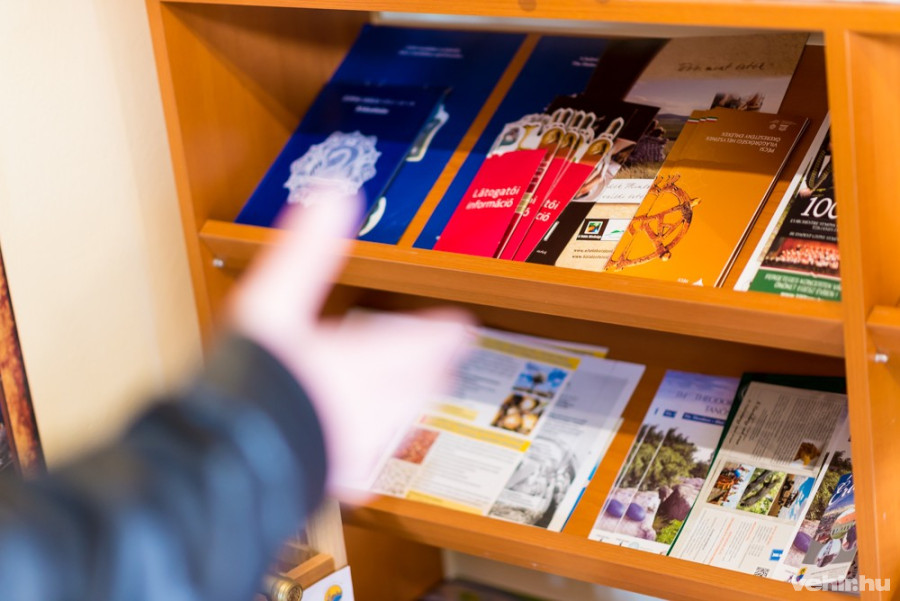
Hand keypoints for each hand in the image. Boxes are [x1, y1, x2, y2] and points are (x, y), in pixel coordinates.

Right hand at [227, 189, 471, 495]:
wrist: (229, 467)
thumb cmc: (251, 388)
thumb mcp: (272, 304)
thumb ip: (306, 252)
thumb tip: (333, 197)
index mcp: (362, 362)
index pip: (422, 342)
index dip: (445, 332)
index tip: (463, 325)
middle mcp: (368, 406)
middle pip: (417, 385)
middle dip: (434, 368)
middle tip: (447, 359)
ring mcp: (353, 446)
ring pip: (398, 422)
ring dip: (409, 404)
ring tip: (412, 397)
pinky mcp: (332, 478)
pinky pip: (365, 460)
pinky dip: (370, 444)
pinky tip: (359, 453)